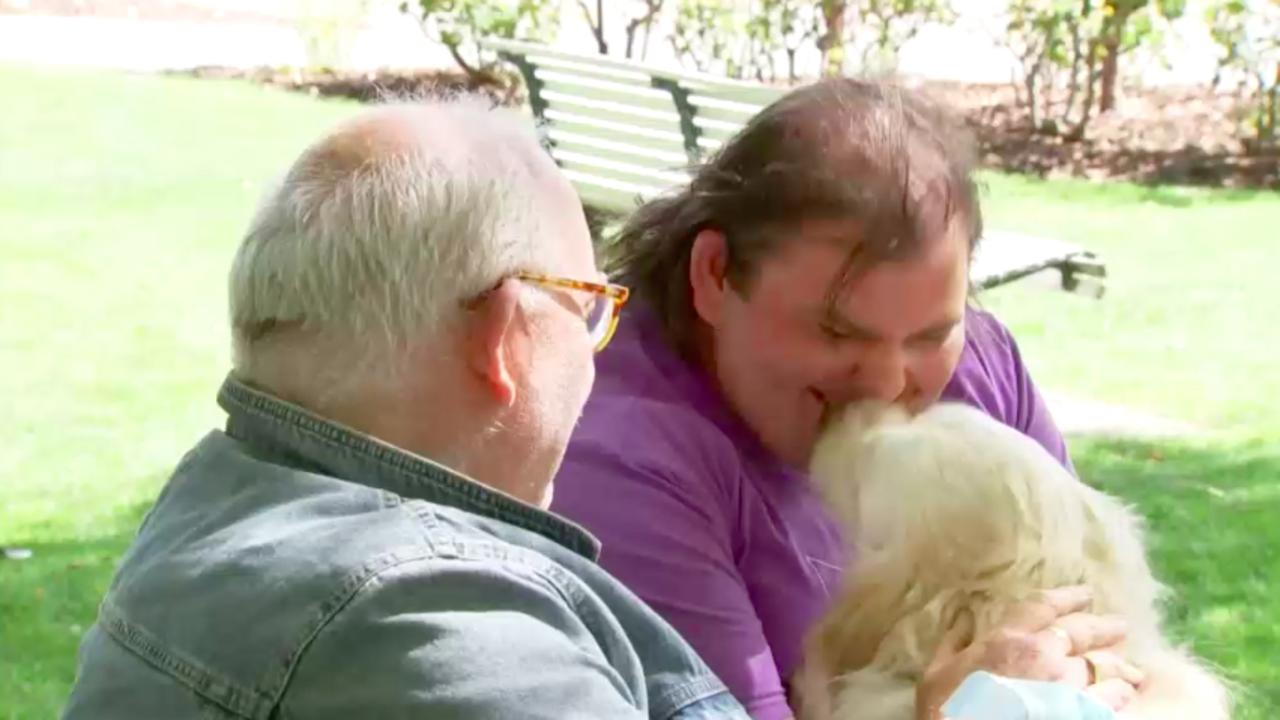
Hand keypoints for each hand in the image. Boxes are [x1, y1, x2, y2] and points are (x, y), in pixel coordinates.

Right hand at [915, 586, 1144, 719]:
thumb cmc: (948, 711)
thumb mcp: (937, 673)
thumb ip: (953, 642)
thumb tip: (963, 616)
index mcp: (1008, 639)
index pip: (1044, 606)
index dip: (1067, 597)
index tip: (1085, 594)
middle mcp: (1045, 655)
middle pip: (1083, 631)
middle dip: (1104, 626)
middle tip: (1119, 626)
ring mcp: (1069, 687)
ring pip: (1105, 668)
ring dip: (1118, 667)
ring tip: (1129, 669)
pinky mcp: (1084, 713)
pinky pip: (1113, 700)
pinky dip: (1120, 696)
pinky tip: (1124, 695)